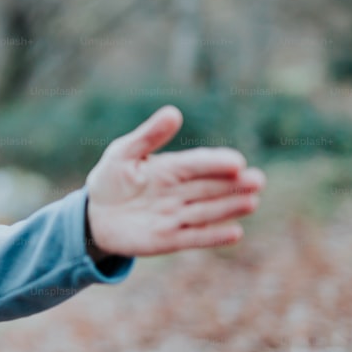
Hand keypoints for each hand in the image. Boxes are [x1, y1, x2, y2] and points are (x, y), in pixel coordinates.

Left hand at [86, 105, 264, 256]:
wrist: (94, 215)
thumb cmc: (111, 179)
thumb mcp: (122, 154)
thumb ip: (148, 137)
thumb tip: (173, 112)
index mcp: (170, 168)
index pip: (196, 164)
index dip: (215, 163)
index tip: (236, 162)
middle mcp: (179, 192)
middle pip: (209, 187)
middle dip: (234, 184)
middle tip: (257, 180)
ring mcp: (176, 216)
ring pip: (206, 211)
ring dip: (229, 208)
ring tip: (252, 202)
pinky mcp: (169, 239)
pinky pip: (194, 237)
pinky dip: (213, 236)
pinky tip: (236, 233)